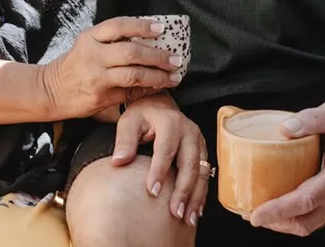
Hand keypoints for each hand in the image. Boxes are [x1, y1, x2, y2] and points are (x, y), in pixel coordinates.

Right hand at [40, 18, 182, 119]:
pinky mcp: (100, 97)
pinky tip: (159, 87)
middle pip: (132, 52)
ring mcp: (96, 77)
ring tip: (173, 76)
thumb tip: (148, 38)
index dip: (142, 26)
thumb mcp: (87, 45)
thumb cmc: (74, 65)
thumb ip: (111, 40)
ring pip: (134, 75)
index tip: (160, 29)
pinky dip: (148, 89)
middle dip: (158, 56)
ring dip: (158, 76)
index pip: (119, 26)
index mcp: (90, 38)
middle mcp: (93, 55)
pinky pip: (130, 92)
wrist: (50, 91)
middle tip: (175, 59)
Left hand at [113, 92, 209, 226]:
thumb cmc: (142, 114)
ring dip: (195, 197)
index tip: (152, 191)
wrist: (159, 105)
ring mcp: (199, 142)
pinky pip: (205, 175)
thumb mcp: (129, 122)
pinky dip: (201, 194)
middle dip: (183, 191)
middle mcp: (189, 132)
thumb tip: (119, 161)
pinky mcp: (202, 151)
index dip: (159, 171)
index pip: (166, 150)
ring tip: (188, 219)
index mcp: (170, 123)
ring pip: (201, 172)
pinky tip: (195, 210)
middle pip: (189, 164)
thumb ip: (124, 141)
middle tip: (174, 212)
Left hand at [247, 98, 324, 235]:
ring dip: (285, 222)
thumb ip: (311, 118)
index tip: (257, 215)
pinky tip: (280, 205)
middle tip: (250, 214)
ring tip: (261, 212)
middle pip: (306, 220)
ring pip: (311, 223)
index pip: (307, 199)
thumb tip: (284, 129)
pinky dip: (296, 216)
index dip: (279, 210)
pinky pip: (316, 217)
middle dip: (277, 222)